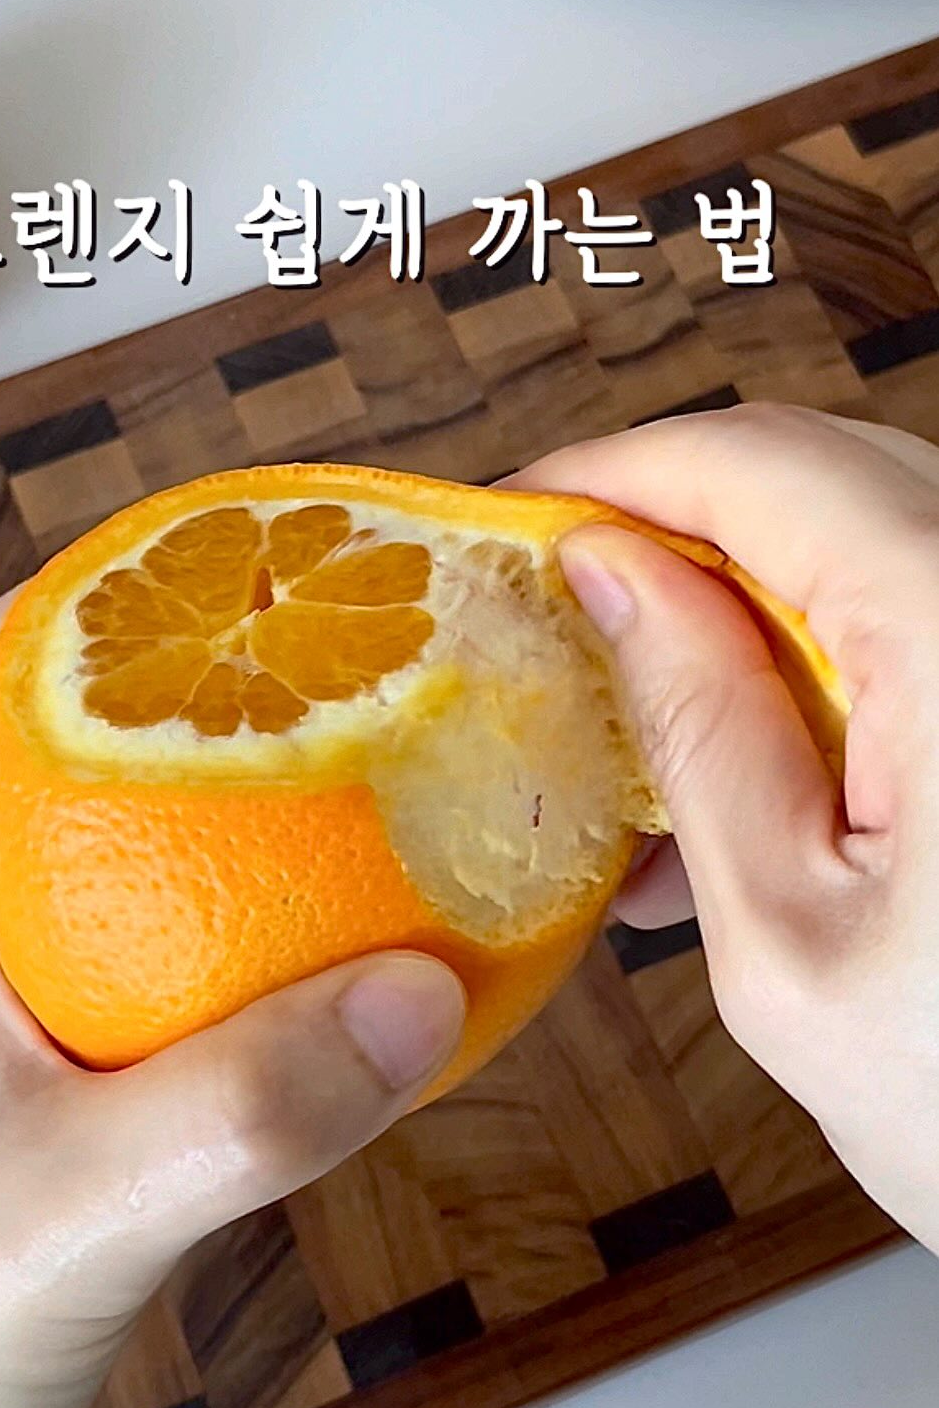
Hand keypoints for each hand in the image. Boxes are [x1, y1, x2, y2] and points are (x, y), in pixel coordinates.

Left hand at [0, 603, 463, 1407]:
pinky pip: (227, 976)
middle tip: (406, 654)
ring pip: (188, 855)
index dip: (145, 573)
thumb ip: (237, 1109)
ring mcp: (50, 1007)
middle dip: (258, 684)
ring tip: (435, 785)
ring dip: (298, 819)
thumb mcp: (67, 1215)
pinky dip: (313, 950)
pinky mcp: (108, 1093)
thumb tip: (425, 992)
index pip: (21, 657)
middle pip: (125, 736)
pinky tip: (408, 967)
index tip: (288, 539)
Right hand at [514, 403, 938, 1253]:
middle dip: (675, 531)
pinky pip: (921, 635)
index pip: (767, 470)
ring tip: (634, 743)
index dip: (618, 473)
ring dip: (745, 616)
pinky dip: (823, 677)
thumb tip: (610, 576)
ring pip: (876, 547)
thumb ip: (697, 728)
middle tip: (555, 612)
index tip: (510, 517)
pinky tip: (741, 791)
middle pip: (826, 481)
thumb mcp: (789, 936)